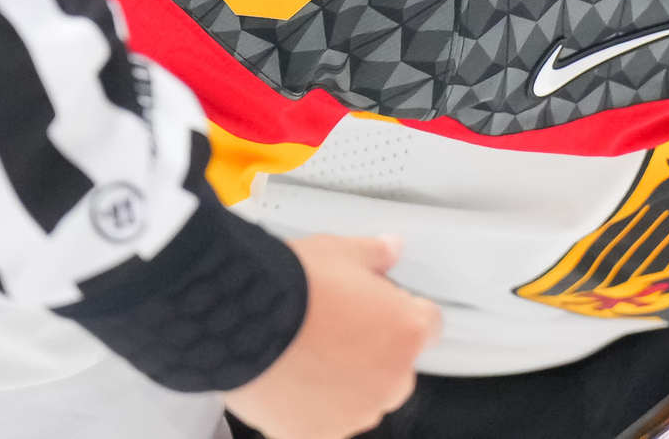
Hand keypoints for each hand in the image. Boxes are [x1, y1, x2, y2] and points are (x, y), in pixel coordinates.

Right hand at [223, 234, 440, 438]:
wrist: (240, 318)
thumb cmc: (294, 286)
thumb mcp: (342, 252)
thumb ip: (375, 255)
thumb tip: (391, 249)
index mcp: (408, 333)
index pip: (428, 325)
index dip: (403, 311)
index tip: (382, 308)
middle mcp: (390, 380)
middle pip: (396, 367)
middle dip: (374, 351)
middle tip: (337, 328)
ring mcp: (354, 413)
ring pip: (360, 398)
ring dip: (344, 382)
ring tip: (308, 352)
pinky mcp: (315, 434)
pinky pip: (323, 421)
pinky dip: (310, 407)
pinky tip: (290, 378)